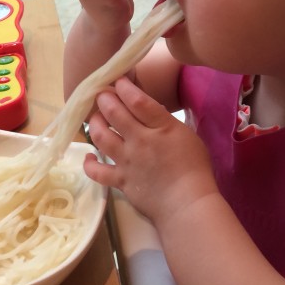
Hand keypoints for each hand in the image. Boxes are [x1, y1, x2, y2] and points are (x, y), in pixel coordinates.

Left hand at [84, 77, 218, 225]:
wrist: (187, 204)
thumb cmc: (195, 169)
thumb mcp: (187, 136)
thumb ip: (167, 123)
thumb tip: (151, 112)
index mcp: (161, 127)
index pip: (137, 100)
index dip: (125, 87)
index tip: (119, 80)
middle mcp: (140, 140)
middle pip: (115, 113)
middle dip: (105, 99)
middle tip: (101, 94)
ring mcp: (127, 161)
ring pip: (101, 136)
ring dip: (94, 123)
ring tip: (94, 118)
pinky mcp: (120, 181)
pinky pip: (97, 171)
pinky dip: (89, 163)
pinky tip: (89, 156)